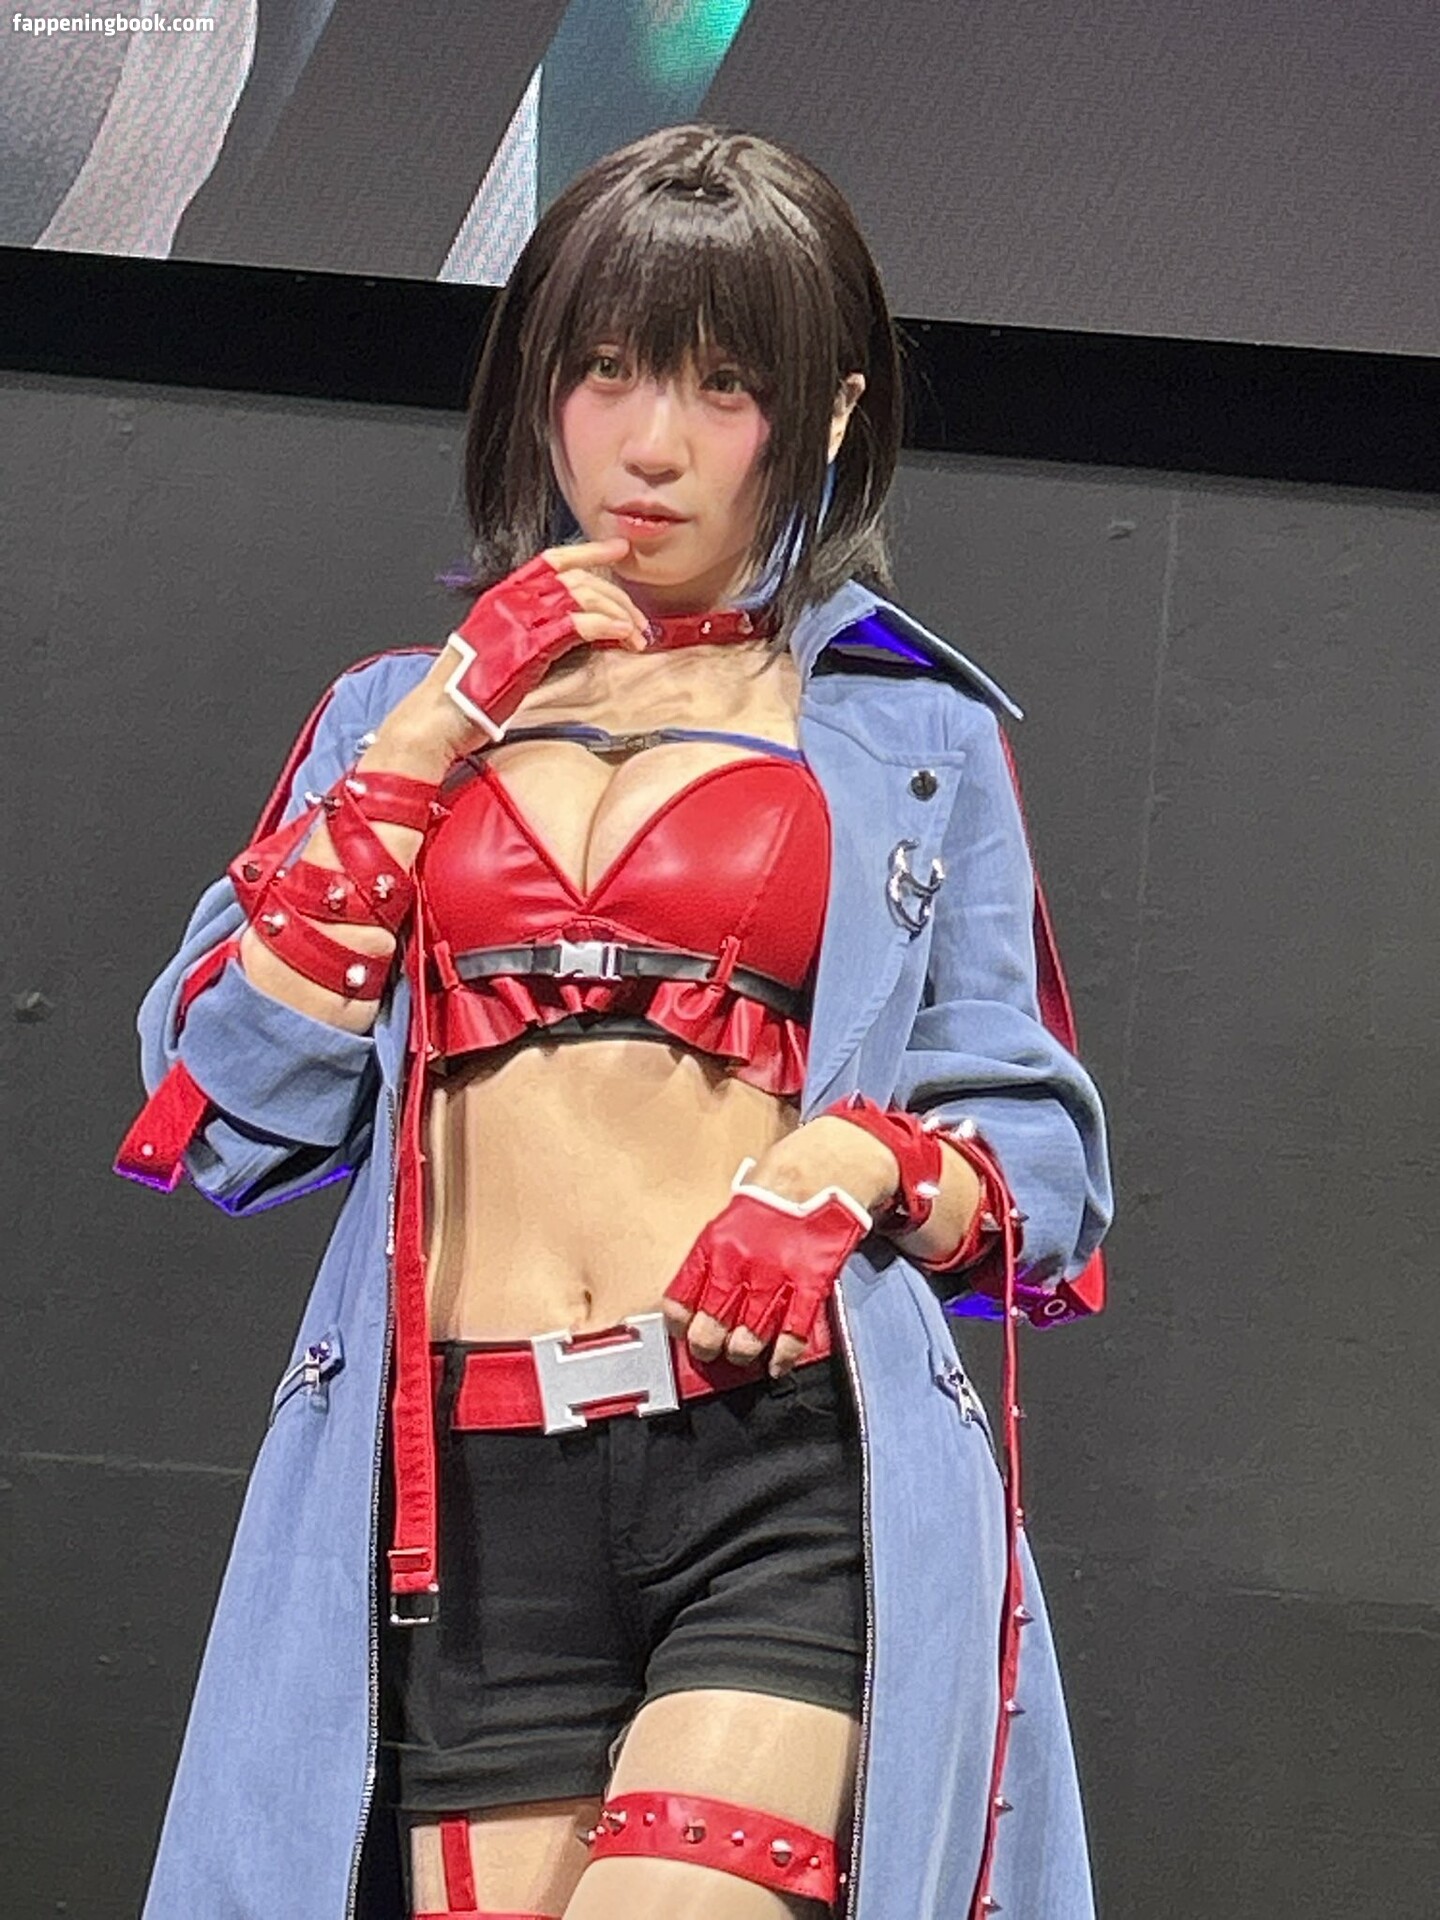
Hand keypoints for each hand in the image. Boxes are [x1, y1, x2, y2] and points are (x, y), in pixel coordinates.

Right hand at [367, 539, 650, 777]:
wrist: (437, 719)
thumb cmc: (467, 694)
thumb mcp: (500, 650)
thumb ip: (531, 633)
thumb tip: (576, 631)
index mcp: (501, 596)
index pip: (552, 560)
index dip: (588, 550)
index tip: (618, 550)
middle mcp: (509, 600)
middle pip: (576, 578)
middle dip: (615, 596)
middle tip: (638, 618)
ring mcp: (517, 621)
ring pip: (582, 596)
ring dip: (618, 613)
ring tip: (637, 635)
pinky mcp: (527, 647)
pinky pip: (577, 625)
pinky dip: (607, 627)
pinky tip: (622, 637)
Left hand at [661, 1158, 872, 1376]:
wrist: (820, 1169)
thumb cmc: (772, 1193)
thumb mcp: (728, 1217)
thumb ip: (714, 1257)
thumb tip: (698, 1296)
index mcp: (713, 1246)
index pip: (679, 1301)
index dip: (678, 1325)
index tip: (682, 1332)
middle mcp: (739, 1265)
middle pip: (710, 1328)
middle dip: (707, 1346)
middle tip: (712, 1349)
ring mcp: (776, 1276)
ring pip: (748, 1338)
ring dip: (742, 1353)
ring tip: (743, 1352)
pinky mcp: (810, 1284)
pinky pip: (793, 1333)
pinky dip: (783, 1356)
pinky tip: (776, 1364)